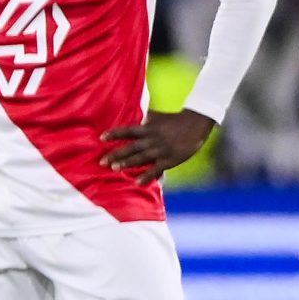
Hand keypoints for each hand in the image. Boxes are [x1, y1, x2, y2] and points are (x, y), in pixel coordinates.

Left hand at [100, 107, 214, 184]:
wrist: (197, 122)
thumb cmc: (176, 119)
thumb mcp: (158, 116)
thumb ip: (146, 120)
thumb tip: (136, 118)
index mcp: (148, 128)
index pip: (127, 131)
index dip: (114, 134)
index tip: (101, 138)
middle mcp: (152, 139)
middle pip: (131, 147)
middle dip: (116, 154)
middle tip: (102, 161)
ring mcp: (161, 150)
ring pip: (141, 158)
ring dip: (127, 163)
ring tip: (114, 169)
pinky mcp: (170, 159)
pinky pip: (156, 169)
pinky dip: (147, 176)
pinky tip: (137, 182)